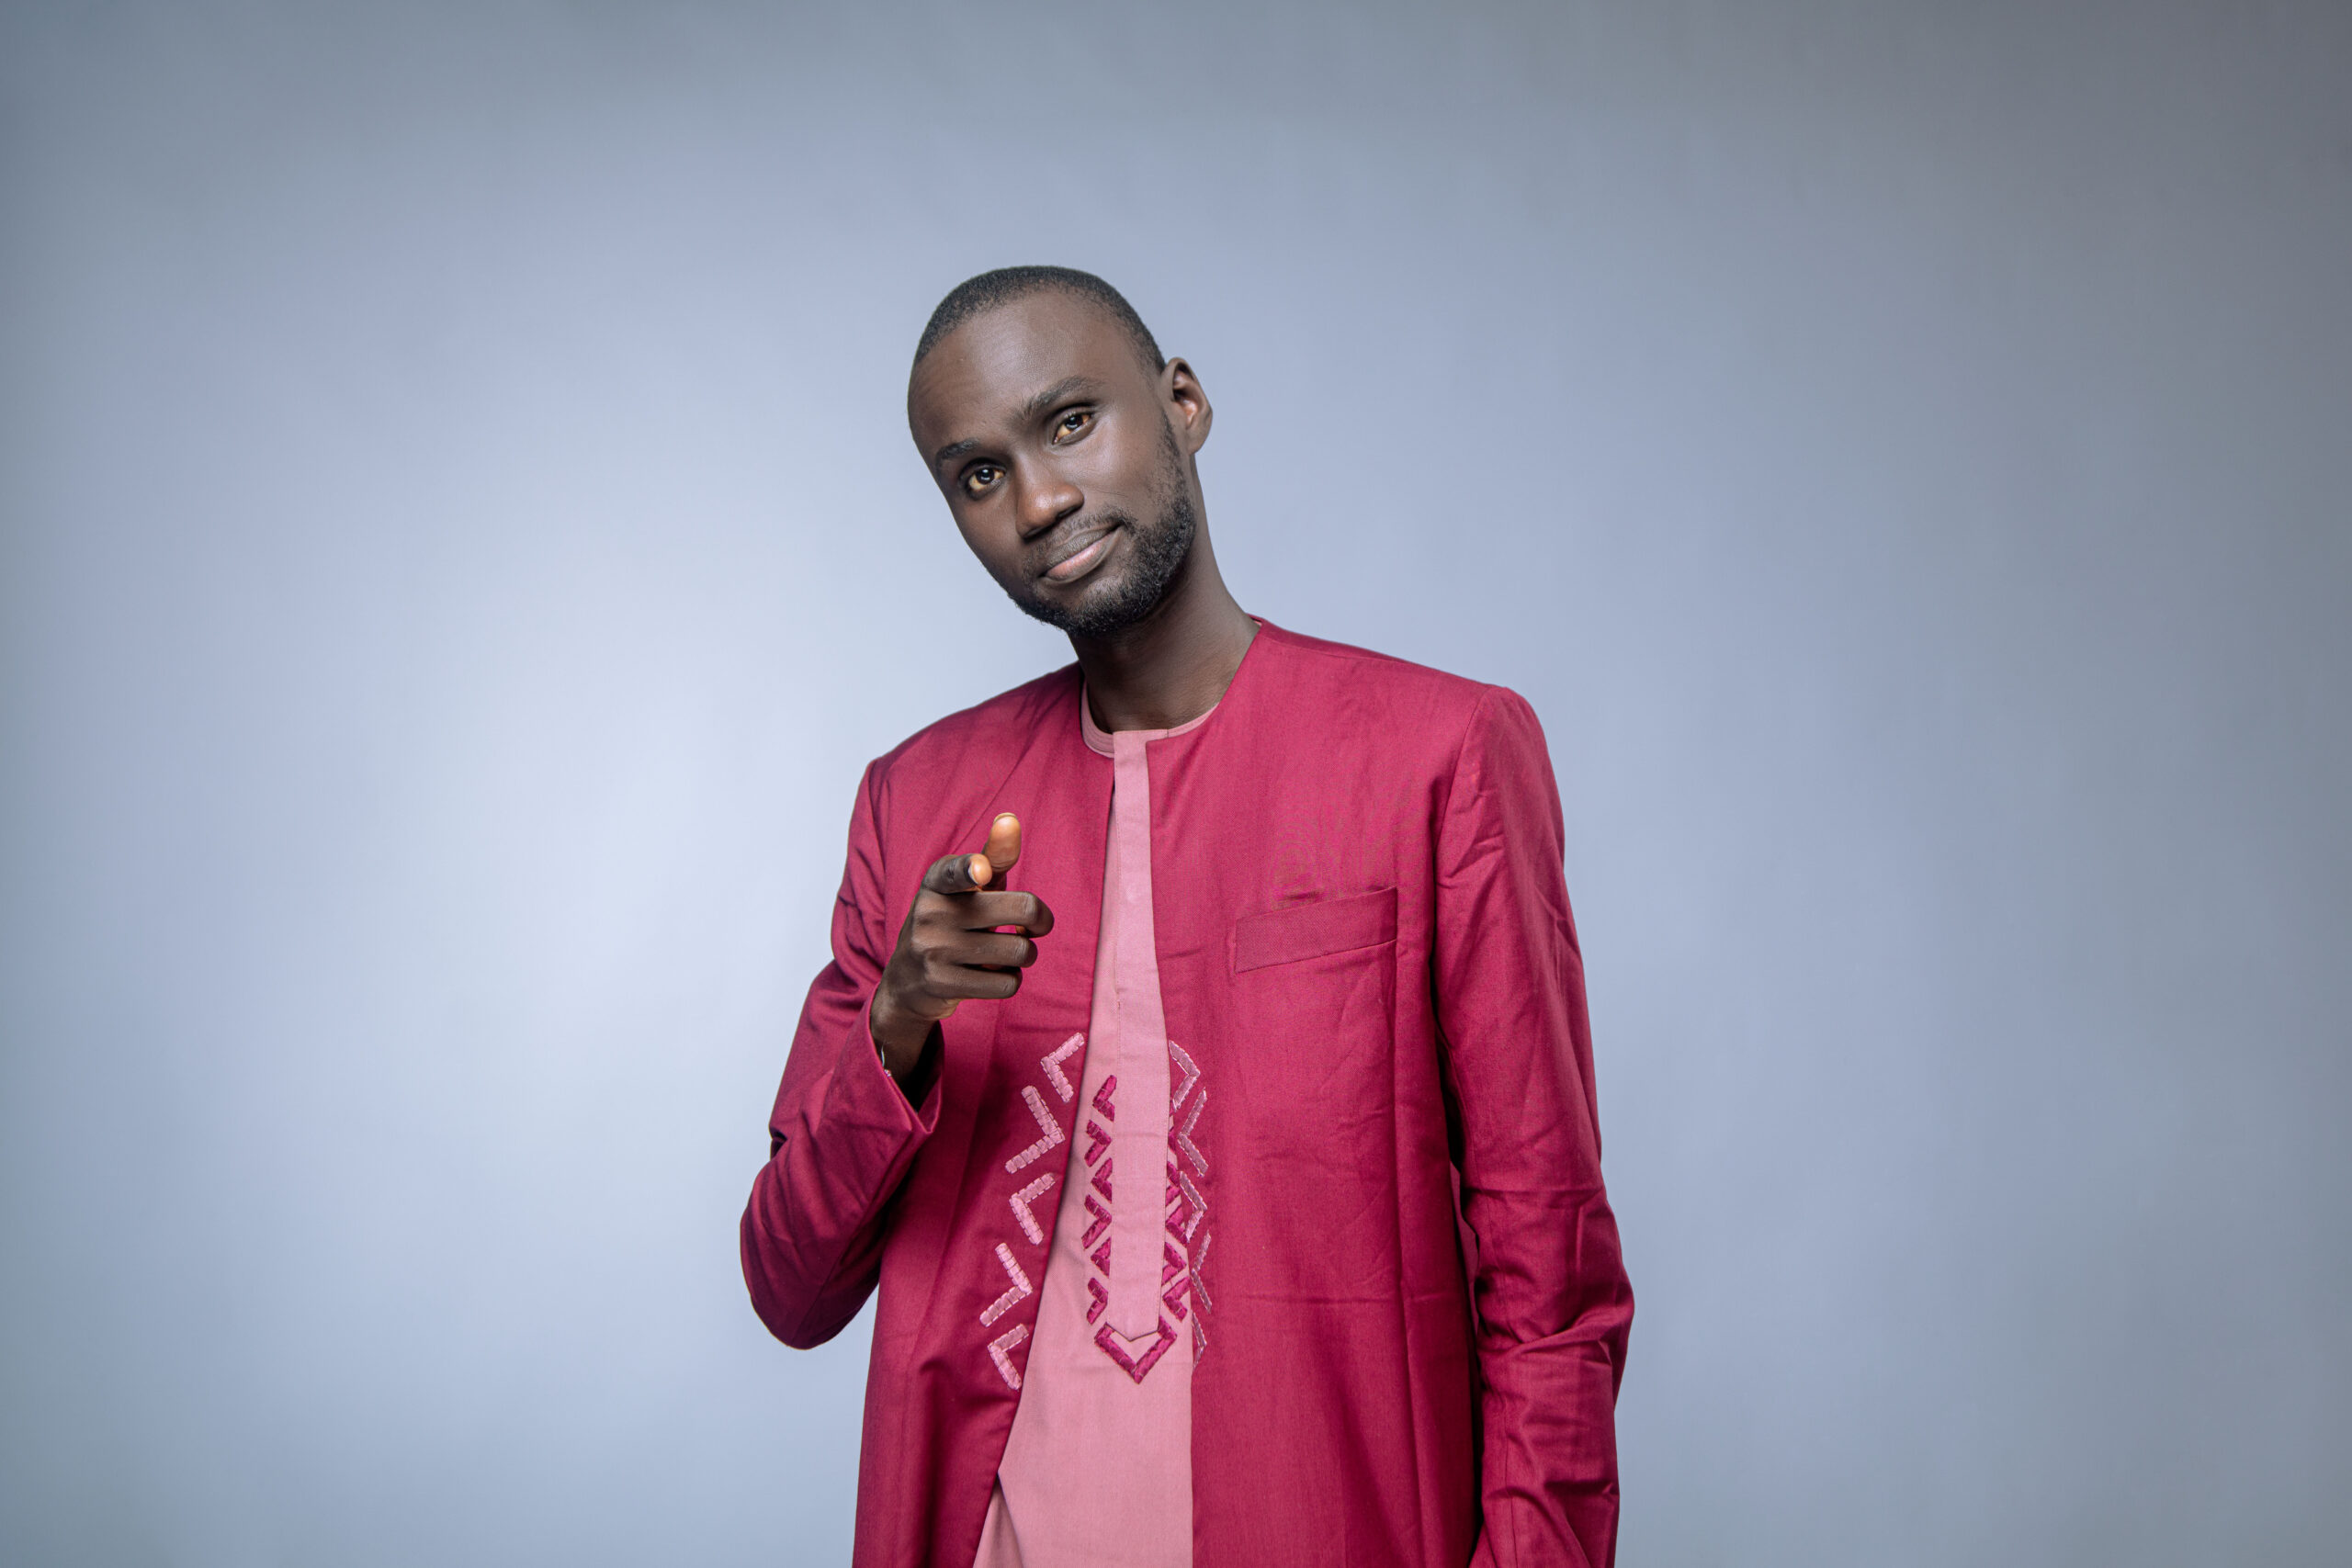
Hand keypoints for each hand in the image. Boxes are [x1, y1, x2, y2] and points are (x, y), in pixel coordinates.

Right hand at [869, 813, 1054, 1082]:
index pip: (956, 871)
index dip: (973, 869)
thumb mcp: (969, 887)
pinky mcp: (942, 984)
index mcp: (938, 880)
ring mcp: (933, 950)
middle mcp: (930, 912)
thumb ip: (994, 855)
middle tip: (1033, 926)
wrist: (909, 980)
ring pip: (1020, 950)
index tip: (980, 872)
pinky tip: (990, 974)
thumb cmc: (954, 920)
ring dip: (1024, 954)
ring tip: (1003, 951)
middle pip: (1023, 909)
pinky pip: (1008, 982)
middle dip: (1040, 921)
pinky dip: (1010, 978)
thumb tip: (1009, 818)